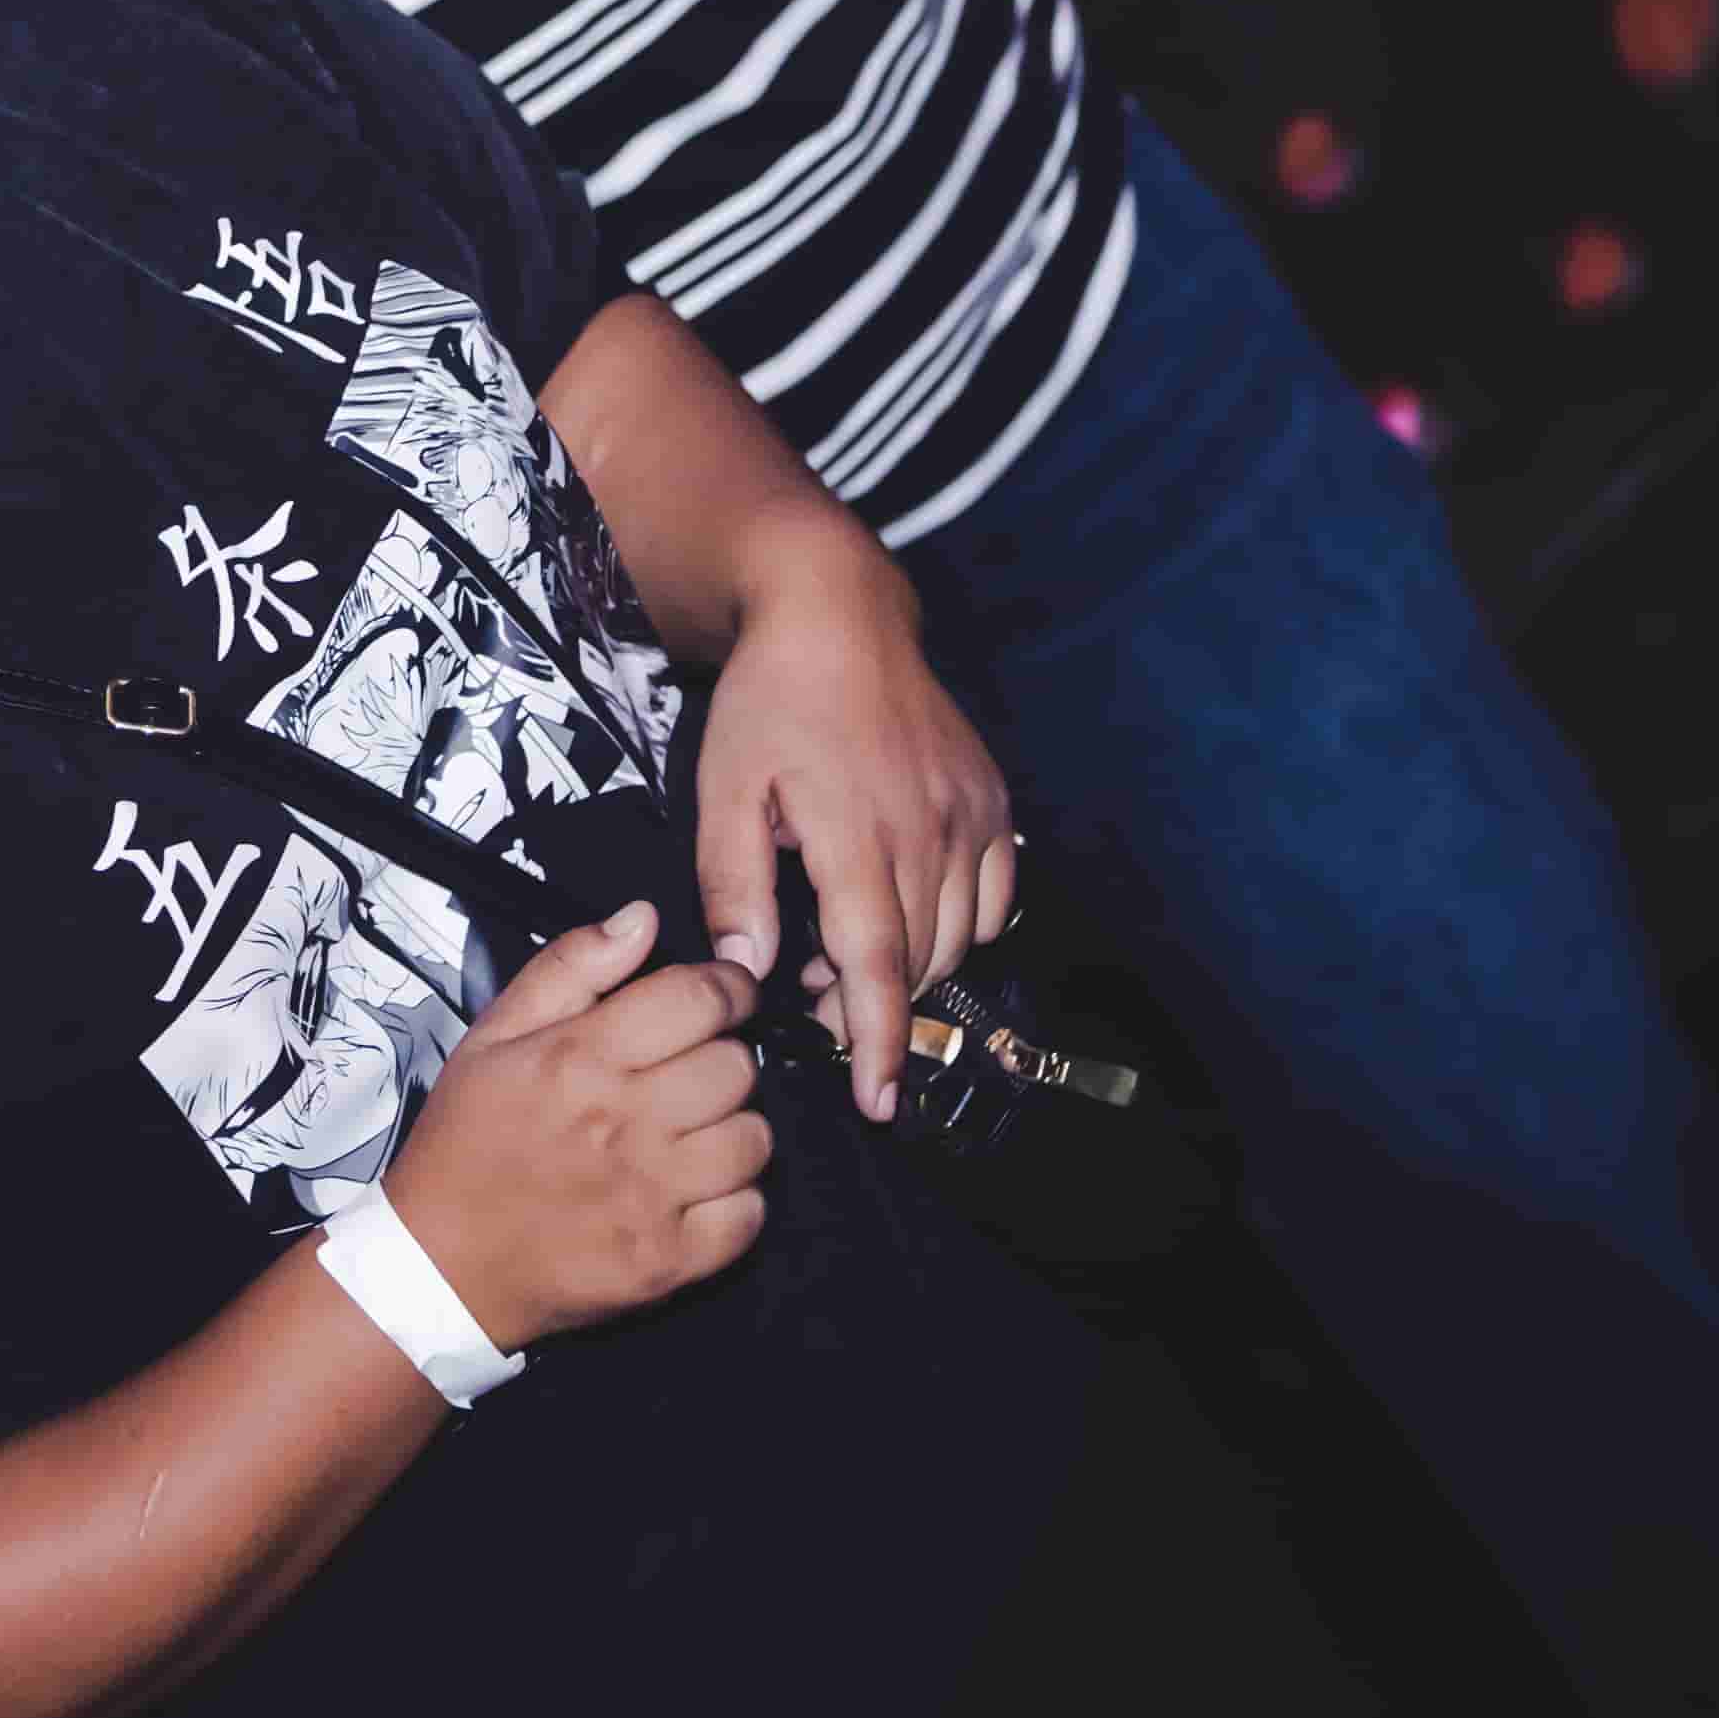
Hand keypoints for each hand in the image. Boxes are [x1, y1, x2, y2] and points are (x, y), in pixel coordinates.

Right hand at [383, 907, 775, 1347]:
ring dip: (731, 1131)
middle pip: (738, 1066)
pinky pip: (750, 1214)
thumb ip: (571, 968)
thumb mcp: (493, 1038)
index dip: (727, 989)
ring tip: (688, 1136)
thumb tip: (643, 918)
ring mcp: (651, 1197)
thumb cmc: (466, 1143)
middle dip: (722, 1059)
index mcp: (580, 1058)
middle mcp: (624, 1123)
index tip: (721, 999)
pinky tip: (692, 1192)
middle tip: (685, 1076)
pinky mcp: (669, 1261)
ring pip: (754, 1139)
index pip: (701, 998)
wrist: (439, 1265)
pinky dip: (733, 1201)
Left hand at [689, 535, 1011, 1123]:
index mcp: (855, 835)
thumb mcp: (723, 789)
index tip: (877, 1102)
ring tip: (851, 962)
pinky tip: (914, 918)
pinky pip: (995, 896)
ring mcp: (969, 815)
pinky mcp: (990, 800)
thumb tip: (748, 969)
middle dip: (877, 1008)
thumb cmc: (768, 703)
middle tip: (823, 1015)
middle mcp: (927, 830)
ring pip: (958, 935)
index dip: (879, 1042)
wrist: (837, 614)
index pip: (877, 966)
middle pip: (918, 960)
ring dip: (914, 969)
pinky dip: (961, 926)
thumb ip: (733, 884)